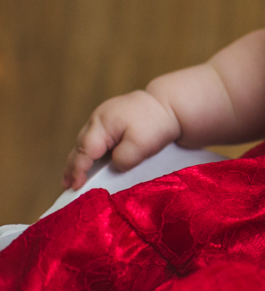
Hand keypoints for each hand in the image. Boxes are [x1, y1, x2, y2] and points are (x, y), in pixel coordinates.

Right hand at [63, 90, 182, 189]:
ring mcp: (104, 117)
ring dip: (80, 160)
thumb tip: (114, 166)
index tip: (74, 187)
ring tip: (73, 179)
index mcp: (102, 123)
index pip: (85, 151)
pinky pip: (96, 138)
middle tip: (67, 186)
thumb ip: (123, 159)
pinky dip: (92, 152)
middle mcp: (98, 119)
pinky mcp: (112, 120)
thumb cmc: (156, 123)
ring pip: (87, 142)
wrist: (171, 104)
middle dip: (73, 167)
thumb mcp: (142, 144)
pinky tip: (91, 163)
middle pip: (80, 146)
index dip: (78, 170)